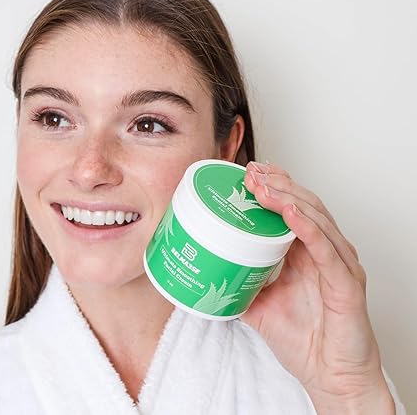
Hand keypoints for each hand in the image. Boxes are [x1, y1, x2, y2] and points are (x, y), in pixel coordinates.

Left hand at [240, 161, 394, 414]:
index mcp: (306, 253)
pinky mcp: (347, 284)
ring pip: (317, 219)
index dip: (274, 185)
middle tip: (250, 172)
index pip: (293, 207)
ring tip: (263, 186)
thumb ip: (236, 284)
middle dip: (277, 184)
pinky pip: (328, 250)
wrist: (330, 376)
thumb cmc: (303, 340)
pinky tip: (290, 214)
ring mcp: (339, 265)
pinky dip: (309, 229)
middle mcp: (325, 252)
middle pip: (305, 204)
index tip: (247, 172)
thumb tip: (200, 272)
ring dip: (288, 198)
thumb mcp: (258, 305)